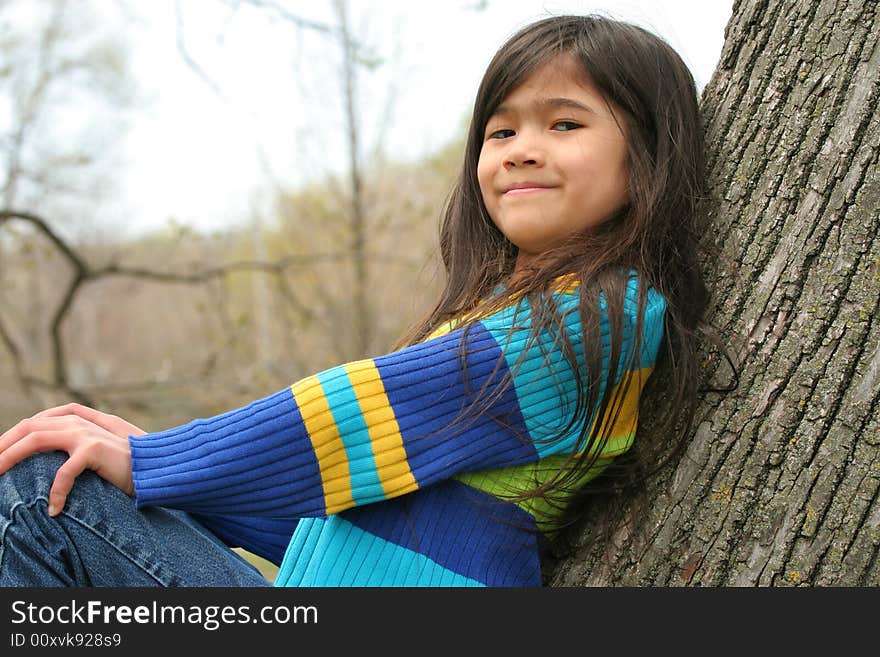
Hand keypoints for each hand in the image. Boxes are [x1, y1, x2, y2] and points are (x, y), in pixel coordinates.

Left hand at [0, 402, 145, 515]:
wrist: (161, 465)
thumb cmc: (134, 462)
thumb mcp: (105, 445)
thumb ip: (83, 440)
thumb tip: (56, 454)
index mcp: (80, 419)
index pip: (36, 421)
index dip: (13, 435)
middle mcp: (80, 422)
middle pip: (29, 426)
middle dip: (3, 444)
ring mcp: (87, 433)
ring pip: (36, 439)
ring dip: (10, 457)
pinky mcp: (95, 449)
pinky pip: (64, 471)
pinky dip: (56, 491)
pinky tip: (53, 510)